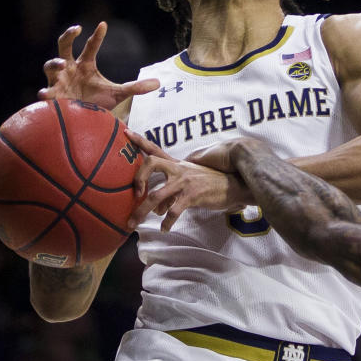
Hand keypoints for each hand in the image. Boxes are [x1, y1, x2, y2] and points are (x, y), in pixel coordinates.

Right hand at [38, 22, 159, 108]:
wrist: (86, 120)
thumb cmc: (98, 102)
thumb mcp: (118, 93)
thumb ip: (135, 88)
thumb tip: (158, 83)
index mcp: (85, 64)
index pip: (90, 46)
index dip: (97, 36)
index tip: (104, 24)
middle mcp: (70, 69)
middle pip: (63, 46)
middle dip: (67, 36)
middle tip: (75, 29)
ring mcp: (59, 81)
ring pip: (50, 66)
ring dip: (54, 62)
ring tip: (61, 63)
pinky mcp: (54, 96)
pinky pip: (46, 91)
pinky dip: (45, 93)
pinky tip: (44, 94)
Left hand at [126, 132, 250, 230]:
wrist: (234, 187)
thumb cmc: (211, 186)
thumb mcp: (189, 183)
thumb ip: (170, 192)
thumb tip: (156, 208)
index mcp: (177, 164)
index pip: (155, 148)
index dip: (140, 140)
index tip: (126, 132)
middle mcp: (178, 169)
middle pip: (150, 164)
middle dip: (137, 179)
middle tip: (134, 195)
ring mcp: (185, 182)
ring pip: (156, 195)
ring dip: (142, 211)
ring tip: (134, 223)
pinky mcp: (192, 195)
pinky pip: (173, 211)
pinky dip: (166, 222)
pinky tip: (164, 229)